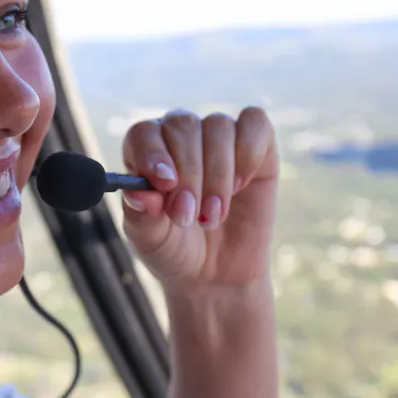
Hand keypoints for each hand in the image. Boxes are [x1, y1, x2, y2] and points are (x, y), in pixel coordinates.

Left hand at [119, 107, 277, 289]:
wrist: (218, 275)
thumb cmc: (176, 251)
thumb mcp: (151, 242)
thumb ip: (141, 217)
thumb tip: (140, 192)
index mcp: (146, 154)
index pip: (143, 133)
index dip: (152, 153)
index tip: (164, 183)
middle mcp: (180, 137)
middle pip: (183, 127)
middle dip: (189, 174)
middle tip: (188, 217)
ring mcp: (218, 138)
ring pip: (218, 127)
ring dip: (217, 175)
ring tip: (212, 217)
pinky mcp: (257, 145)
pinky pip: (255, 123)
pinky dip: (249, 152)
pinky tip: (241, 185)